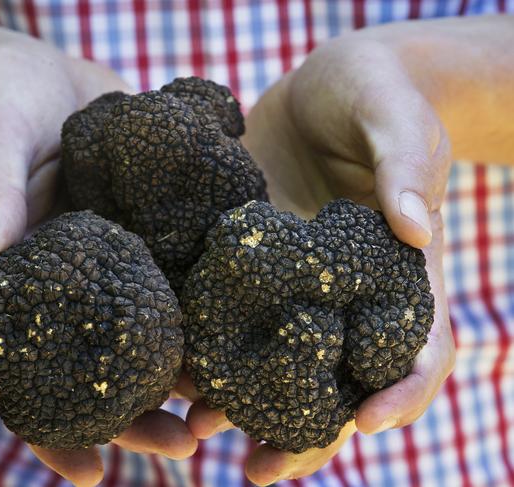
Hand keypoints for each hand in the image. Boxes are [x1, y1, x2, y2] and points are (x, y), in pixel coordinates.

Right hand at [0, 36, 196, 485]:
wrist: (43, 75)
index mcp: (28, 285)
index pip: (36, 372)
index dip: (56, 427)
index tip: (91, 473)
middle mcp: (80, 285)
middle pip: (109, 365)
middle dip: (144, 412)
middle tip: (188, 445)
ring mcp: (124, 261)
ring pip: (157, 329)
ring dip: (190, 370)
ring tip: (230, 406)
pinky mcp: (159, 229)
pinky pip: (185, 269)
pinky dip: (210, 302)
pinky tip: (246, 324)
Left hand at [187, 36, 454, 484]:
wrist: (321, 92)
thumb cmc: (376, 97)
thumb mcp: (396, 119)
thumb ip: (408, 164)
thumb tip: (415, 226)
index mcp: (394, 271)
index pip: (414, 342)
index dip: (401, 387)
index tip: (368, 422)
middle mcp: (340, 292)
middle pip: (336, 375)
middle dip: (306, 429)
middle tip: (261, 470)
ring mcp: (290, 284)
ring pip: (275, 359)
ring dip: (243, 406)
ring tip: (200, 435)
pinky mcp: (244, 264)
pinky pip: (227, 315)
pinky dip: (207, 349)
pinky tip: (174, 373)